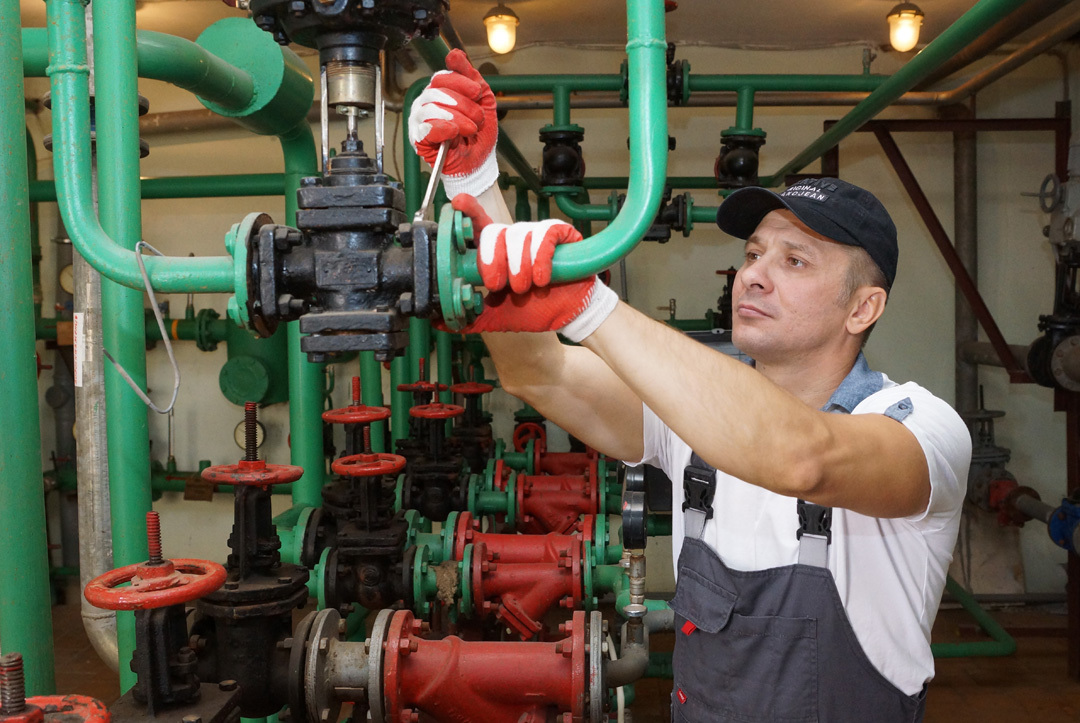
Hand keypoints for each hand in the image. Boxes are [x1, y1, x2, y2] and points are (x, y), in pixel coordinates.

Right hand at [408, 49, 498, 198]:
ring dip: (458, 119)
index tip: (477, 93)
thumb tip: (454, 54)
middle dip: (463, 105)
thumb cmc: (478, 134)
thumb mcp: (482, 100)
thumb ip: (470, 76)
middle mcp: (426, 103)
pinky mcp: (418, 139)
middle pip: (437, 91)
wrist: (479, 162)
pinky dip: (444, 128)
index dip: (461, 82)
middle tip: (478, 118)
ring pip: (432, 108)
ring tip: (471, 130)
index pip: (442, 77)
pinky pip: (426, 127)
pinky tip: (454, 134)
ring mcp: (419, 121)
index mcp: (439, 92)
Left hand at [440, 194, 618, 339]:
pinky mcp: (560, 233)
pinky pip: (544, 235)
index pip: (478, 225)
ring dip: (519, 267)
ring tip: (525, 288)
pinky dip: (540, 258)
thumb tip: (438, 321)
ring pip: (517, 236)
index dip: (468, 210)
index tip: (457, 204)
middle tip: (496, 284)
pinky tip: (542, 278)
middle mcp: (513, 238)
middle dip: (491, 260)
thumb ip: (469, 317)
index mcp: (496, 251)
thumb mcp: (497, 316)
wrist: (567, 316)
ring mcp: (536, 234)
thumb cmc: (534, 310)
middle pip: (493, 231)